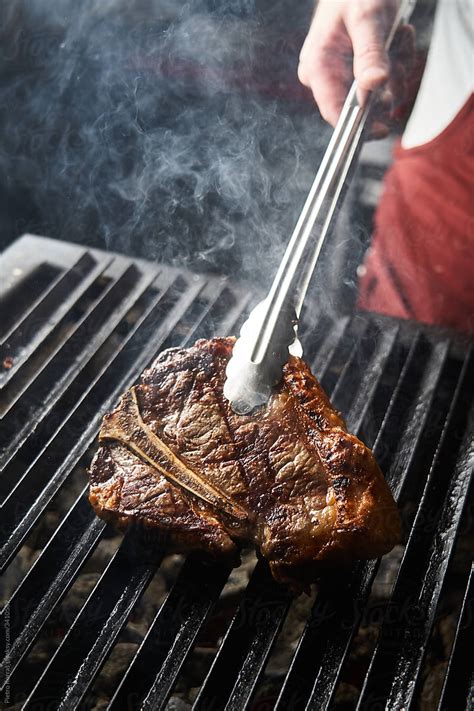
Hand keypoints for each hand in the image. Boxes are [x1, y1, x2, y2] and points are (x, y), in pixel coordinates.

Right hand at [298, 0, 414, 136]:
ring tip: (400, 40)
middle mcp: (322, 75)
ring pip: (374, 95)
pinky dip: (395, 64)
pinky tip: (397, 40)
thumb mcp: (368, 18)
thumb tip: (374, 85)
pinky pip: (378, 82)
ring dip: (396, 73)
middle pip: (358, 106)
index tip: (382, 128)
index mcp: (318, 66)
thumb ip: (371, 52)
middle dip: (387, 88)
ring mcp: (337, 74)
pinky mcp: (351, 70)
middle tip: (400, 59)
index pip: (333, 112)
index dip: (357, 126)